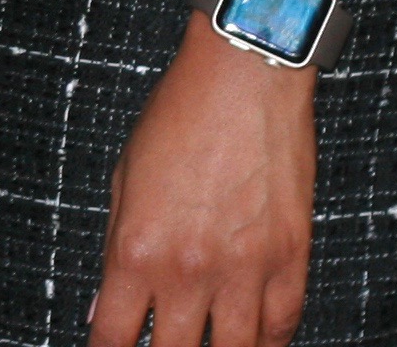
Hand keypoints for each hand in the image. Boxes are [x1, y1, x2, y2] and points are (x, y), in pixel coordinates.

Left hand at [89, 27, 313, 346]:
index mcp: (137, 249)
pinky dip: (267, 340)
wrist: (243, 77)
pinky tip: (253, 340)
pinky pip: (281, 325)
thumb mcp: (124, 178)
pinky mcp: (291, 259)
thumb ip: (114, 249)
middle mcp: (189, 270)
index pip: (114, 334)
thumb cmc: (179, 116)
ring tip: (207, 343)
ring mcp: (245, 269)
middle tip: (161, 344)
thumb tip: (105, 308)